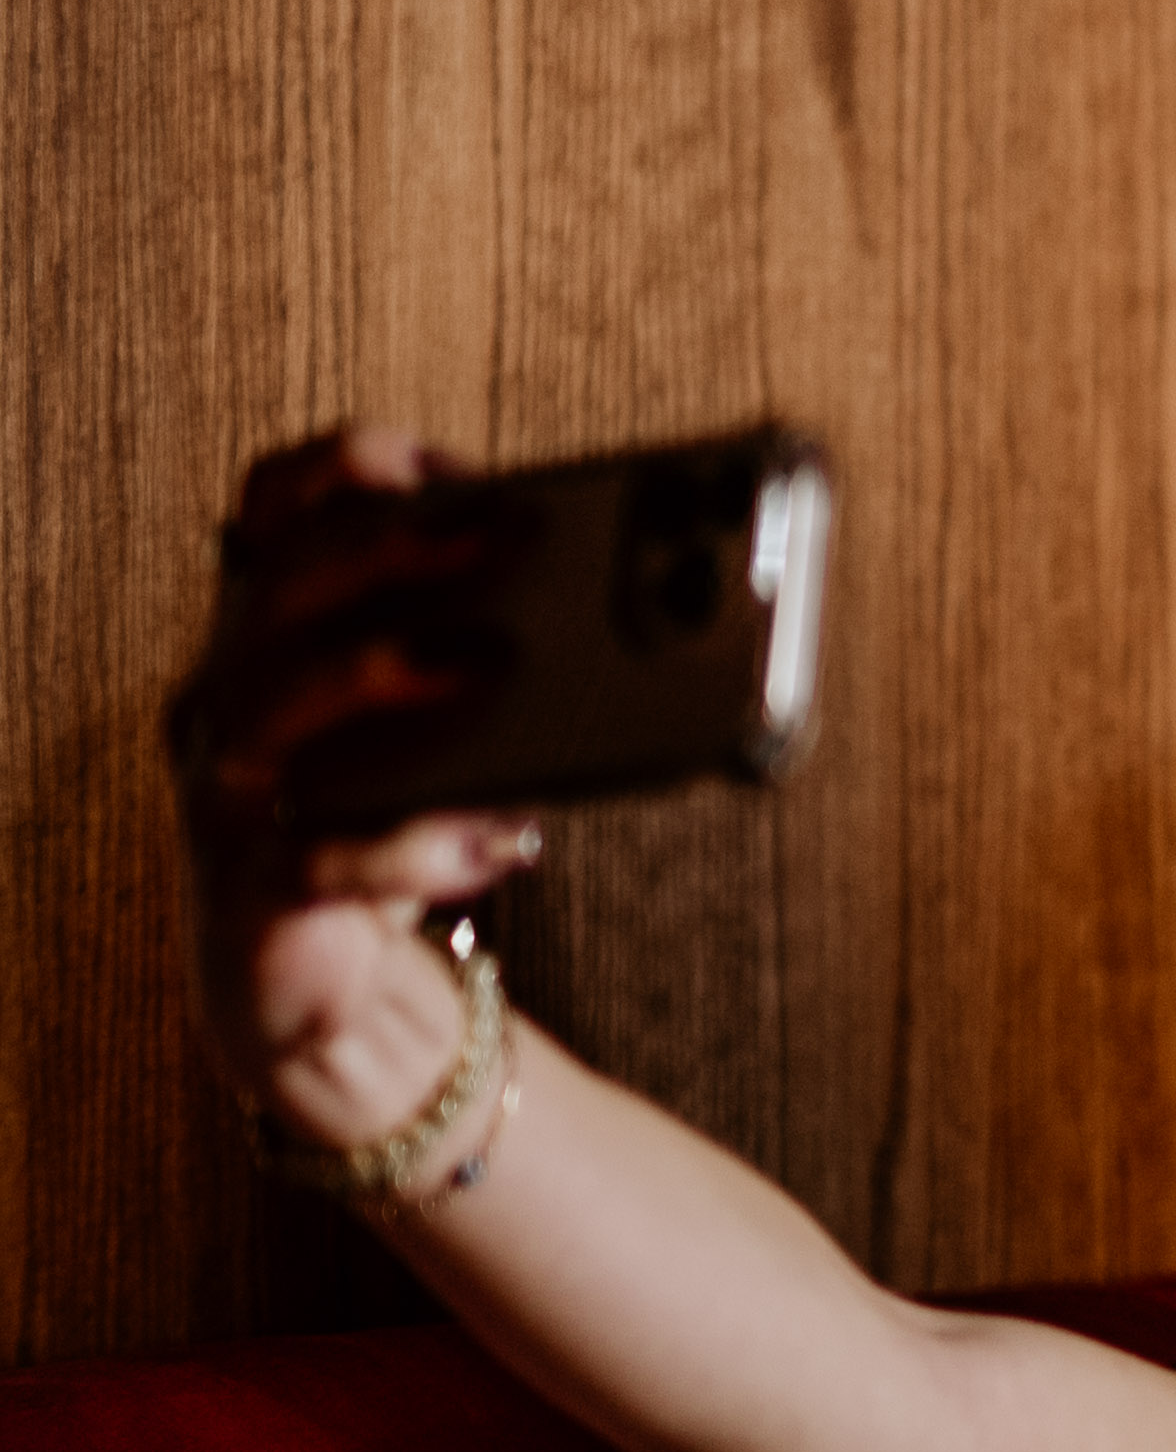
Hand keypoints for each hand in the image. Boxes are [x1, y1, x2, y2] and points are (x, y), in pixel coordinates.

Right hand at [171, 426, 546, 1149]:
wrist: (320, 988)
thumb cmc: (390, 827)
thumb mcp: (447, 732)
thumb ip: (507, 661)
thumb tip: (670, 608)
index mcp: (278, 634)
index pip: (274, 508)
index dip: (348, 469)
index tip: (451, 463)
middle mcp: (233, 695)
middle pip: (281, 585)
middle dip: (389, 544)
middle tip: (500, 531)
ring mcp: (228, 791)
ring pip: (274, 704)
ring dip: (381, 668)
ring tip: (488, 662)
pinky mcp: (253, 893)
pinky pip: (319, 857)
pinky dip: (412, 847)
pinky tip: (503, 839)